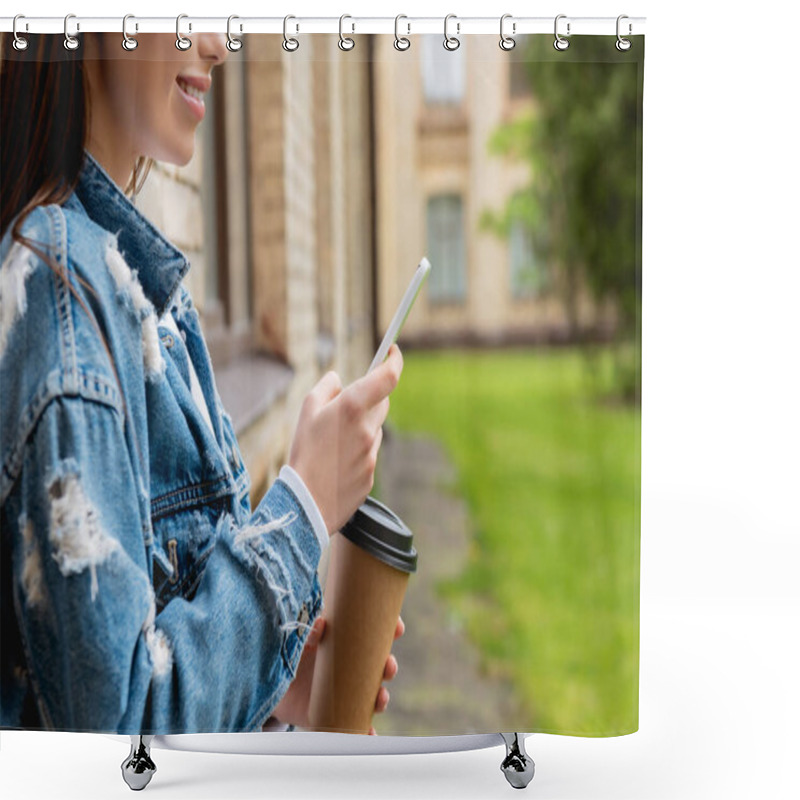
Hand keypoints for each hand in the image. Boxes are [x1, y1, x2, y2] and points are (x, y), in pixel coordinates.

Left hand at [272, 614, 405, 732]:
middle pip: (380, 668)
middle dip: (389, 667)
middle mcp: (352, 669)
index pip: (374, 636)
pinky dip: (366, 731)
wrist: (273, 687)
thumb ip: (309, 633)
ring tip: (380, 699)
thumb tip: (322, 622)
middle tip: (388, 667)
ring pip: (373, 696)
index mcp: (347, 645)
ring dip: (382, 698)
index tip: (398, 628)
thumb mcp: (298, 641)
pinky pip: (357, 725)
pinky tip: (369, 733)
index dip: (390, 630)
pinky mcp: (338, 715)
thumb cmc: (289, 657)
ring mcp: (347, 692)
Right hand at [288, 344, 403, 534]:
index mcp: (353, 407)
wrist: (305, 502)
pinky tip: (336, 462)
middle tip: (347, 406)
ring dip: (361, 428)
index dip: (394, 360)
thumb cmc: (303, 452)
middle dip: (370, 399)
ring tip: (333, 443)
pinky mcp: (372, 473)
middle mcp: (368, 428)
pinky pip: (369, 453)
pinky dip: (358, 451)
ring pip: (375, 429)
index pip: (388, 377)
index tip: (392, 351)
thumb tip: (339, 380)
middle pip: (382, 403)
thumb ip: (327, 387)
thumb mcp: (306, 410)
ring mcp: (373, 452)